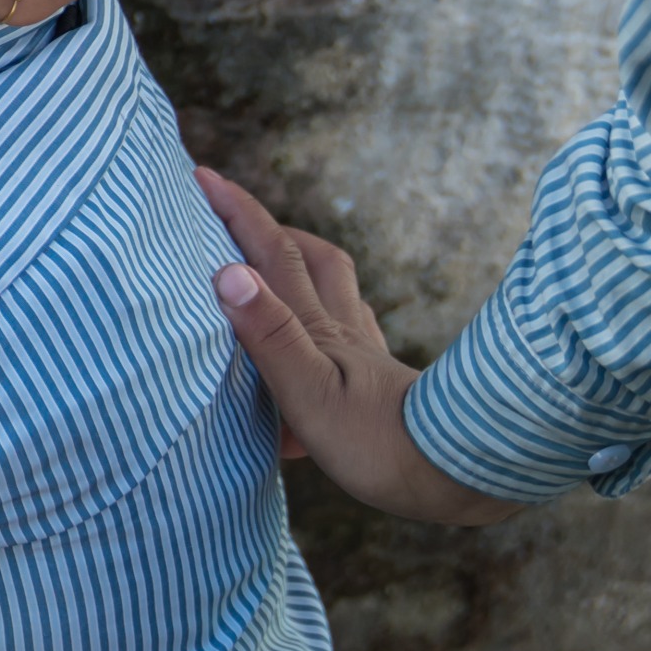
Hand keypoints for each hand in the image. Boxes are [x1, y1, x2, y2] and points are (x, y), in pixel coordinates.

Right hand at [194, 168, 520, 526]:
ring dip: (301, 265)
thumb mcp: (308, 392)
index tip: (202, 176)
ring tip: (272, 265)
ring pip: (333, 289)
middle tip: (232, 216)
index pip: (272, 253)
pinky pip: (349, 331)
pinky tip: (321, 337)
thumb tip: (229, 272)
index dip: (237, 211)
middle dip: (267, 228)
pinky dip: (327, 317)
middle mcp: (343, 329)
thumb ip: (270, 334)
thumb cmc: (375, 443)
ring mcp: (364, 353)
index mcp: (318, 327)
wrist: (447, 474)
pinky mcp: (377, 382)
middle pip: (308, 257)